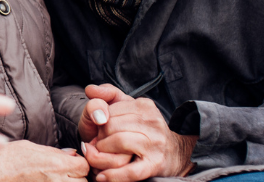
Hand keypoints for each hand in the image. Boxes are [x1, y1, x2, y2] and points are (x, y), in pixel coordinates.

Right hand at [0, 140, 89, 180]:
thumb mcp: (26, 147)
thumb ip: (51, 151)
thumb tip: (70, 154)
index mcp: (54, 164)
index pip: (83, 165)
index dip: (78, 163)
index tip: (69, 163)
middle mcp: (56, 181)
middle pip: (83, 181)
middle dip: (75, 177)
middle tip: (61, 173)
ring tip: (52, 179)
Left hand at [81, 85, 195, 181]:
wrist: (174, 154)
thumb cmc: (142, 130)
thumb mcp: (128, 107)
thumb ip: (108, 94)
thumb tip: (90, 89)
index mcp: (144, 106)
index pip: (109, 111)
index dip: (100, 122)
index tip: (100, 131)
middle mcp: (152, 122)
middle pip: (111, 126)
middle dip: (99, 138)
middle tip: (98, 145)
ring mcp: (155, 144)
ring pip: (118, 143)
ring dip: (101, 153)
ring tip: (99, 156)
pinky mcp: (155, 165)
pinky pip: (130, 171)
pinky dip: (113, 175)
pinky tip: (102, 177)